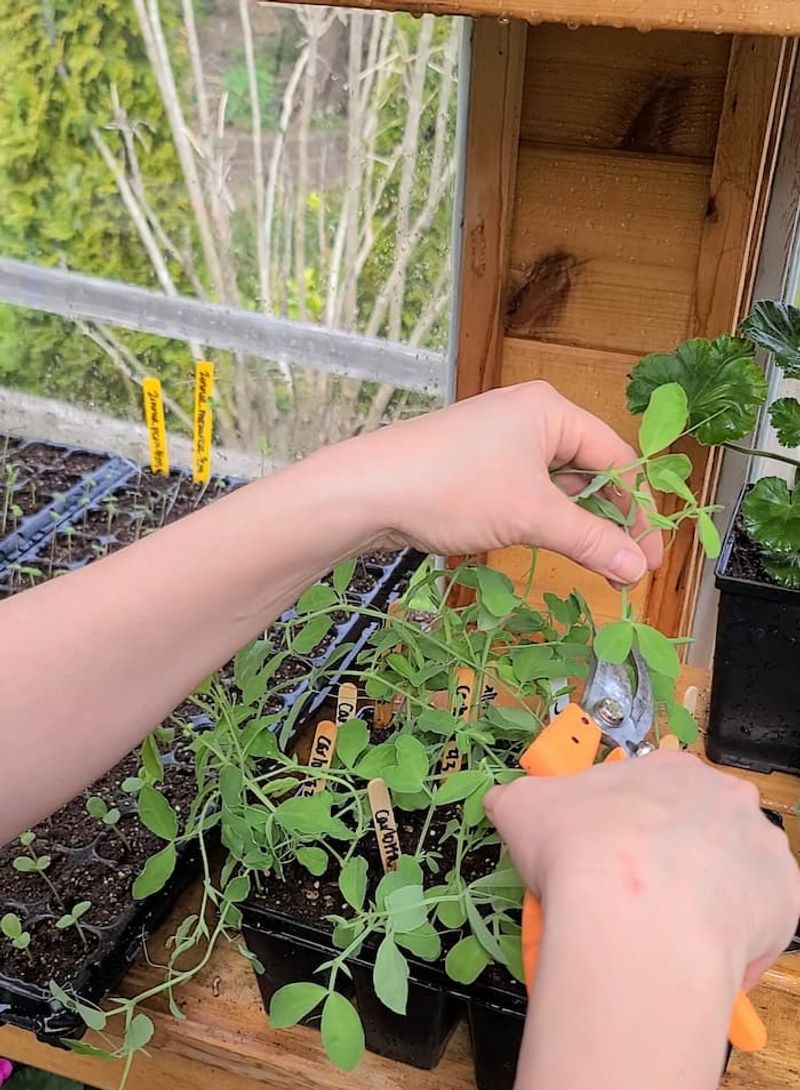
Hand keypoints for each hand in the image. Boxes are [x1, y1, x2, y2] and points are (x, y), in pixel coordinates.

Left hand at [359, 381, 661, 585]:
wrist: (368, 490)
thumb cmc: (454, 489)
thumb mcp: (531, 515)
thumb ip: (590, 540)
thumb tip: (637, 568)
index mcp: (551, 410)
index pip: (618, 458)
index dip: (639, 512)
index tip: (650, 559)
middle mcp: (529, 416)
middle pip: (590, 469)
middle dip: (610, 519)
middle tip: (628, 568)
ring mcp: (499, 439)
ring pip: (557, 483)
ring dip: (578, 523)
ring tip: (598, 564)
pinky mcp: (476, 463)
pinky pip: (526, 490)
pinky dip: (545, 518)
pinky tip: (553, 545)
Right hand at [485, 753, 799, 992]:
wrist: (629, 914)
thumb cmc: (579, 847)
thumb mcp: (523, 807)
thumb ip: (517, 799)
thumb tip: (502, 802)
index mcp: (670, 768)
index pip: (655, 793)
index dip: (630, 827)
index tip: (611, 856)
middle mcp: (725, 796)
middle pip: (698, 830)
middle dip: (670, 862)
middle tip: (633, 897)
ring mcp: (759, 846)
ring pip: (732, 874)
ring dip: (703, 897)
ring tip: (661, 932)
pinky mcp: (784, 900)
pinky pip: (756, 921)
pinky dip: (730, 940)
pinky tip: (691, 952)